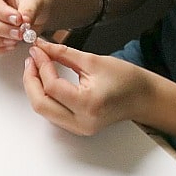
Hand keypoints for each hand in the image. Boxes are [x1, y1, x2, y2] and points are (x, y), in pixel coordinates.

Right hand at [0, 0, 50, 54]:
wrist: (34, 12)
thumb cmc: (31, 1)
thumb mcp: (35, 0)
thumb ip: (29, 10)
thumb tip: (24, 22)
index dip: (2, 13)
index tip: (18, 20)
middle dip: (1, 29)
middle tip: (20, 33)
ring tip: (15, 39)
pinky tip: (10, 44)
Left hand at [23, 38, 151, 134]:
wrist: (144, 98)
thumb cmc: (127, 80)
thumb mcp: (93, 61)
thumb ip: (63, 54)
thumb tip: (42, 47)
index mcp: (88, 104)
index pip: (52, 86)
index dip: (41, 65)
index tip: (37, 50)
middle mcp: (81, 122)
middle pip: (40, 104)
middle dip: (31, 80)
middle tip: (32, 59)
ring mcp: (78, 128)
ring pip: (43, 110)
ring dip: (35, 88)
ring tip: (36, 66)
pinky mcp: (77, 127)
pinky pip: (52, 113)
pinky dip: (44, 96)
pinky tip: (45, 80)